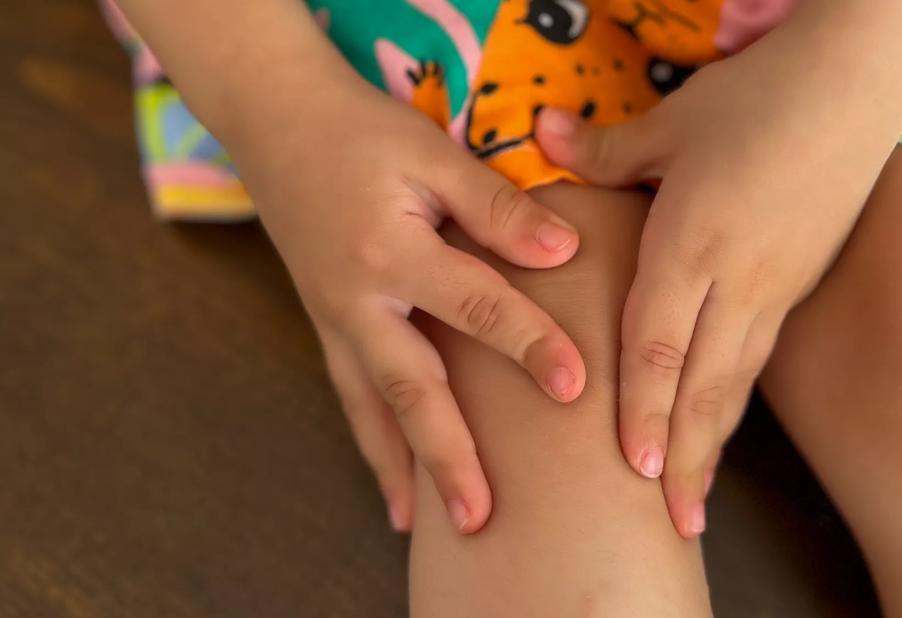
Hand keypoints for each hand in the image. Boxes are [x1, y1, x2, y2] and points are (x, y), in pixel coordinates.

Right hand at [238, 86, 586, 534]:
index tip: (575, 385)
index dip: (527, 342)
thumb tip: (564, 250)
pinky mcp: (328, 326)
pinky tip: (395, 483)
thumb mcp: (431, 153)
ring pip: (371, 409)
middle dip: (448, 455)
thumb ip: (495, 206)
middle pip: (411, 389)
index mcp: (390, 250)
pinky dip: (374, 444)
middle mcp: (357, 300)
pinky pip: (351, 397)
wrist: (276, 121)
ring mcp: (335, 320)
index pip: (473, 305)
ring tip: (430, 527)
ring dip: (401, 470)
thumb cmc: (362, 133)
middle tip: (482, 517)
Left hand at [535, 49, 901, 537]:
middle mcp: (738, 279)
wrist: (860, 79)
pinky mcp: (798, 280)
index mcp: (694, 241)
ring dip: (714, 441)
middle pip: (705, 383)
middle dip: (686, 457)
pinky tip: (722, 422)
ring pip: (738, 380)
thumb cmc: (760, 96)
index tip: (632, 467)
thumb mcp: (673, 120)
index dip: (643, 408)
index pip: (658, 344)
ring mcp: (776, 285)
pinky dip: (736, 401)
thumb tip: (537, 136)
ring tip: (698, 498)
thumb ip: (602, 150)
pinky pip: (758, 356)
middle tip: (676, 521)